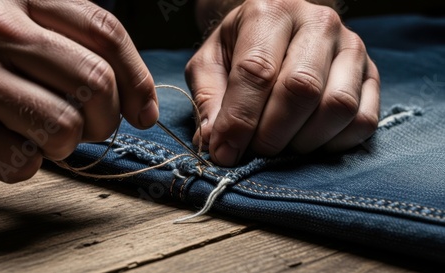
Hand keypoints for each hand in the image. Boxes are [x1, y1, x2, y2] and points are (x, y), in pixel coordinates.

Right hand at [0, 0, 158, 181]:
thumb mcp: (19, 21)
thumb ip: (75, 44)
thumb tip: (141, 106)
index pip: (106, 32)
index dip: (138, 80)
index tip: (145, 112)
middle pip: (96, 82)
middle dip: (107, 119)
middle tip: (90, 126)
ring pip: (65, 127)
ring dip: (65, 143)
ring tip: (40, 131)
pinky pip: (22, 162)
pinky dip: (24, 163)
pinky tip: (4, 141)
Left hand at [186, 0, 379, 165]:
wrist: (278, 31)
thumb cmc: (240, 49)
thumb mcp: (209, 63)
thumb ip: (208, 99)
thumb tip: (214, 141)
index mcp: (270, 12)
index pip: (258, 71)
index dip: (240, 119)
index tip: (225, 152)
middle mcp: (318, 23)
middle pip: (302, 89)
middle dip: (272, 134)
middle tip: (253, 152)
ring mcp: (351, 47)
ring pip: (338, 106)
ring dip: (304, 141)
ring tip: (280, 146)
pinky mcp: (371, 73)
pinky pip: (364, 120)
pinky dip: (335, 144)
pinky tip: (308, 142)